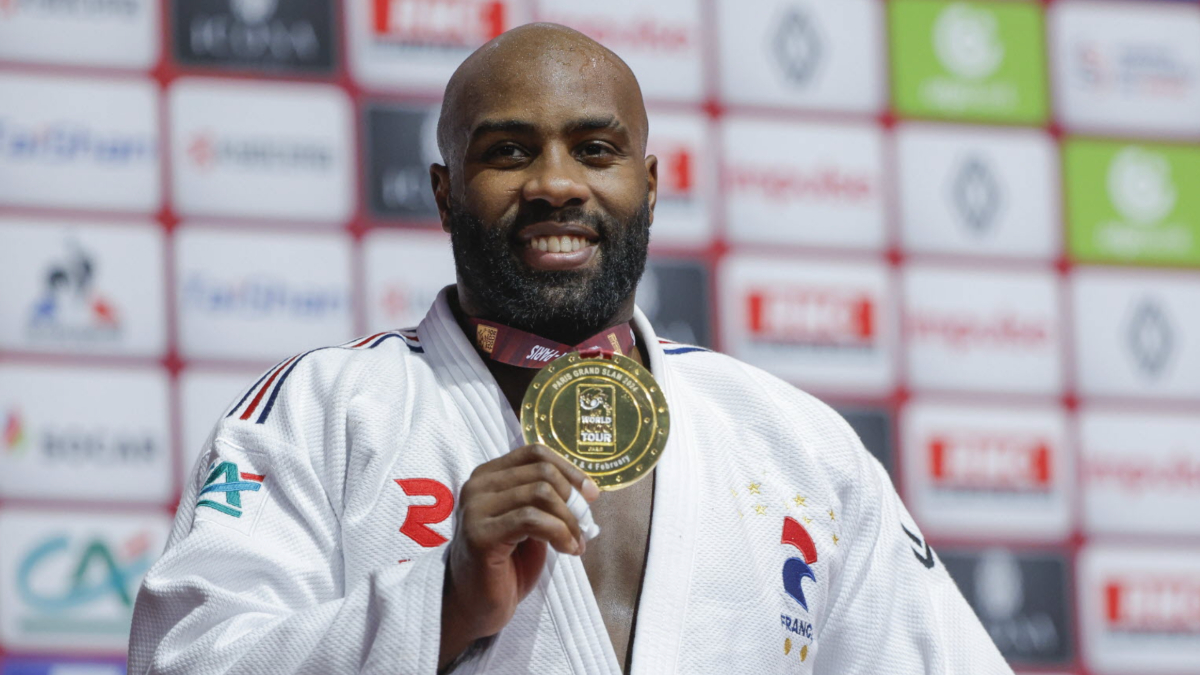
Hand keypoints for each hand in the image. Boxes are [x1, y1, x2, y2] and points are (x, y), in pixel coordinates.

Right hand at [439, 444, 599, 667]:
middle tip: (584, 527)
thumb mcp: (530, 521)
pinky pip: (532, 520)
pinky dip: (560, 533)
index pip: (535, 453)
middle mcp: (477, 486)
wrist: (477, 606)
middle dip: (573, 500)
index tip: (591, 494)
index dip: (569, 469)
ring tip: (576, 544)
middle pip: (542, 471)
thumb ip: (547, 500)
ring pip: (540, 493)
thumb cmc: (506, 564)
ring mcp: (475, 508)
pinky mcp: (480, 534)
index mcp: (489, 475)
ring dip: (569, 521)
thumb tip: (586, 491)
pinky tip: (568, 551)